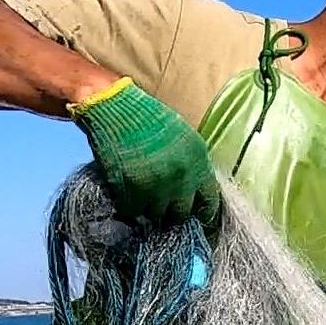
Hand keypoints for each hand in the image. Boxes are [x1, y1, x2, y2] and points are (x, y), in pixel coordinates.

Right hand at [67, 78, 220, 225]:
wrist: (116, 108)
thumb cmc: (149, 119)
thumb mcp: (184, 139)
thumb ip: (192, 166)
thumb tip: (193, 191)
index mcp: (198, 163)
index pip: (209, 202)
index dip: (202, 212)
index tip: (195, 216)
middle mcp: (181, 179)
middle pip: (181, 214)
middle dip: (172, 212)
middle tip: (162, 206)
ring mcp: (156, 187)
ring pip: (155, 215)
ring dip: (148, 208)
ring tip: (141, 195)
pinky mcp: (131, 191)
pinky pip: (132, 211)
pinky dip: (128, 206)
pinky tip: (126, 193)